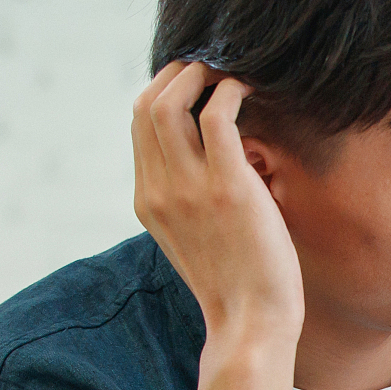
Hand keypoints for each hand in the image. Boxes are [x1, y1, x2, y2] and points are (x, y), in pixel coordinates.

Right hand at [131, 61, 303, 389]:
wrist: (251, 323)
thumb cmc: (239, 282)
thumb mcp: (198, 236)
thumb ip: (191, 198)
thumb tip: (215, 161)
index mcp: (148, 199)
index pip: (139, 124)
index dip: (164, 91)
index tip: (195, 81)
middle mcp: (158, 189)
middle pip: (147, 103)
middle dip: (178, 73)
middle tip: (213, 66)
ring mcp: (188, 187)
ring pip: (171, 100)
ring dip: (201, 74)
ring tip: (230, 72)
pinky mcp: (227, 187)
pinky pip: (218, 116)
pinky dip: (231, 91)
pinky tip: (251, 90)